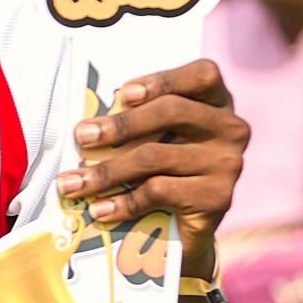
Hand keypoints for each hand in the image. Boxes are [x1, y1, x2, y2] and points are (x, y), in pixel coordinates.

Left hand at [56, 58, 247, 278]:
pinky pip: (159, 191)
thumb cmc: (161, 168)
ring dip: (105, 172)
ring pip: (155, 156)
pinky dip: (122, 202)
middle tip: (81, 137)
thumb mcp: (153, 138)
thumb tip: (87, 126)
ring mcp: (228, 163)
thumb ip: (135, 122)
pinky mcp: (218, 198)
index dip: (164, 79)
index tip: (123, 93)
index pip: (202, 75)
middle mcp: (230, 128)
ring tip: (72, 184)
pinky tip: (99, 209)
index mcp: (216, 102)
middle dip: (119, 124)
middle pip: (172, 111)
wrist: (184, 228)